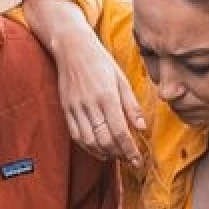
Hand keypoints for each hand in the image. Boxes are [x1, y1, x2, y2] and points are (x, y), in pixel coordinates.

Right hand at [24, 0, 144, 168]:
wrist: (72, 48)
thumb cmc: (100, 61)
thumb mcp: (122, 79)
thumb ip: (131, 105)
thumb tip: (142, 128)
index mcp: (107, 96)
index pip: (120, 131)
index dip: (130, 150)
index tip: (138, 161)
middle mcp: (90, 105)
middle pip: (105, 140)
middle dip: (119, 154)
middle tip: (129, 159)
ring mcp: (76, 108)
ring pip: (89, 142)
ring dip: (104, 153)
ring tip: (116, 156)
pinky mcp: (66, 109)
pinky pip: (76, 136)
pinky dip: (89, 147)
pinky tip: (99, 149)